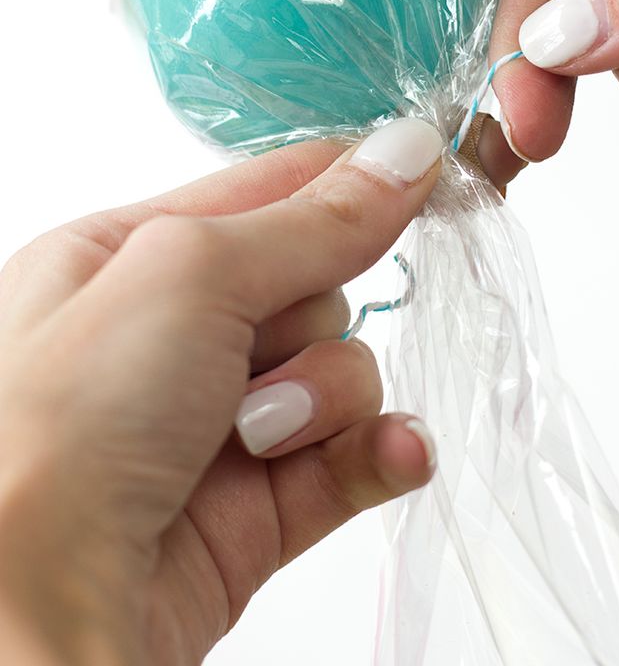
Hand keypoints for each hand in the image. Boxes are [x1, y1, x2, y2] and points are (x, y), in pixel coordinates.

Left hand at [0, 119, 441, 665]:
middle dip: (306, 319)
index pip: (269, 193)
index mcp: (131, 257)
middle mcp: (170, 338)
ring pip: (342, 373)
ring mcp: (216, 423)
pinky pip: (354, 458)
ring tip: (252, 438)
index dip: (349, 183)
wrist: (29, 614)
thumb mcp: (189, 276)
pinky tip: (393, 454)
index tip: (429, 169)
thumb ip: (312, 221)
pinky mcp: (258, 508)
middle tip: (253, 353)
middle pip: (314, 287)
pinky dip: (378, 453)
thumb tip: (406, 153)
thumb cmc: (61, 425)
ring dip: (320, 401)